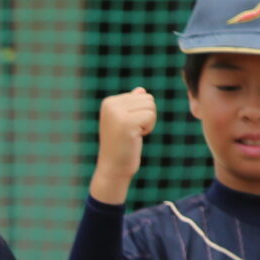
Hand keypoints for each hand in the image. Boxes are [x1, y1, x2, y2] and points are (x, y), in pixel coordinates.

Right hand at [89, 87, 156, 202]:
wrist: (113, 169)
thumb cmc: (122, 146)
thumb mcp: (126, 122)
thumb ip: (132, 105)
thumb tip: (141, 90)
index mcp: (108, 102)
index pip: (141, 95)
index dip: (141, 113)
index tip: (128, 127)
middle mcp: (110, 105)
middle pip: (148, 98)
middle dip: (146, 116)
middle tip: (132, 132)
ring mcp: (117, 113)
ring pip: (151, 106)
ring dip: (148, 123)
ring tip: (133, 135)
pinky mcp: (126, 123)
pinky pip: (151, 116)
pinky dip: (148, 128)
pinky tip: (136, 138)